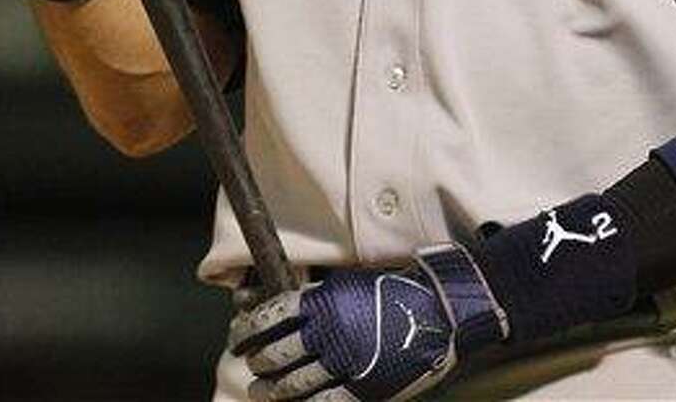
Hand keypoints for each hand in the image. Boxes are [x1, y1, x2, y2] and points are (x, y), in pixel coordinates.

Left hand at [229, 246, 507, 401]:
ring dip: (271, 390)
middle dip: (257, 361)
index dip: (249, 330)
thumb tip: (285, 313)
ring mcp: (345, 363)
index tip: (239, 336)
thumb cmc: (392, 292)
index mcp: (324, 301)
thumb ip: (317, 300)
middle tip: (250, 364)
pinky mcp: (363, 388)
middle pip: (276, 353)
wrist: (436, 311)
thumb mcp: (349, 284)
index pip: (271, 316)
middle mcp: (329, 332)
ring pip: (293, 384)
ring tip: (259, 390)